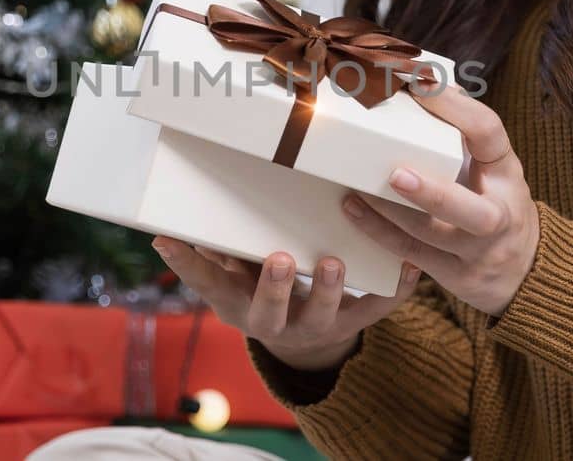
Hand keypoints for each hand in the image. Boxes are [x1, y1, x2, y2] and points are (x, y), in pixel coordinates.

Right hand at [152, 237, 420, 371]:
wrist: (307, 343)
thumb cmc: (262, 291)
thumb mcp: (233, 279)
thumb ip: (210, 254)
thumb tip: (163, 228)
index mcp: (238, 307)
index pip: (208, 287)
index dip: (188, 266)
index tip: (170, 240)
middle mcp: (275, 323)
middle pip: (270, 312)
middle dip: (275, 288)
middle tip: (279, 259)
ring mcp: (317, 326)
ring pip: (325, 315)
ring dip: (330, 290)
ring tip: (335, 262)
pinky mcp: (354, 324)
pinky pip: (377, 310)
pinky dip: (395, 291)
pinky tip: (409, 268)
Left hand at [342, 85, 539, 316]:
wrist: (524, 270)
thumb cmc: (497, 202)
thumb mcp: (495, 167)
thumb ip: (468, 135)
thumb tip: (432, 83)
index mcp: (507, 174)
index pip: (489, 135)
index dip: (456, 108)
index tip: (419, 84)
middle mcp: (500, 217)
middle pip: (474, 213)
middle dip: (434, 195)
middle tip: (396, 175)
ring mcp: (479, 253)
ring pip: (432, 238)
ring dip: (390, 214)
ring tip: (354, 190)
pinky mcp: (455, 276)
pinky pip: (411, 257)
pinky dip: (379, 233)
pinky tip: (353, 210)